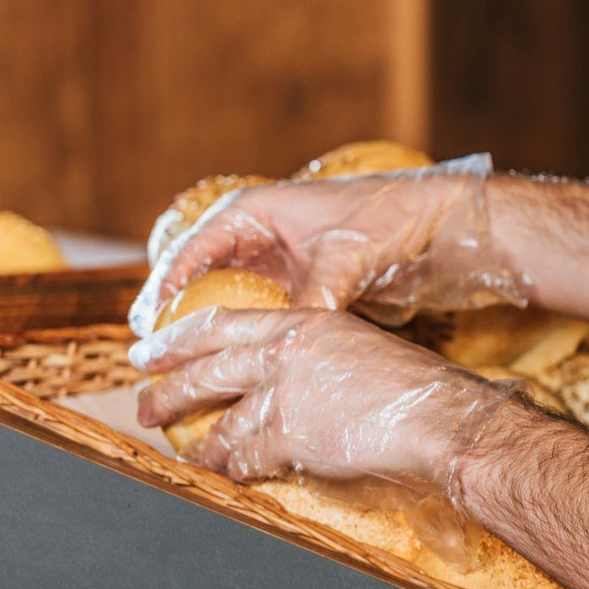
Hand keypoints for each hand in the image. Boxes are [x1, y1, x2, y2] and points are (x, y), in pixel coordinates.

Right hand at [129, 153, 524, 336]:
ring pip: (228, 302)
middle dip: (179, 319)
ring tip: (186, 378)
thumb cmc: (392, 221)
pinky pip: (261, 315)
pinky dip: (247, 340)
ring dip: (211, 335)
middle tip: (154, 364)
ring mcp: (279, 262)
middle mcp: (260, 234)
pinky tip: (238, 374)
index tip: (147, 331)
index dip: (163, 291)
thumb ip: (313, 299)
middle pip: (200, 280)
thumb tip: (291, 344)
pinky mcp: (302, 285)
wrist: (441, 226)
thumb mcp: (345, 259)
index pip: (190, 250)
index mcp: (255, 210)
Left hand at [132, 306, 517, 488]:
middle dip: (167, 389)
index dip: (179, 337)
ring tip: (183, 452)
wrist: (438, 415)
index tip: (152, 347)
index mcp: (303, 323)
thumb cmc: (413, 386)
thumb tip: (291, 376)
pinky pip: (247, 458)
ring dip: (198, 442)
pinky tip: (226, 477)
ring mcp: (286, 395)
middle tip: (143, 401)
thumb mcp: (358, 348)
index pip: (222, 324)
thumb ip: (317, 356)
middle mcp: (286, 353)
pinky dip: (233, 470)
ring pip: (222, 422)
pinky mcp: (291, 437)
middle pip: (207, 370)